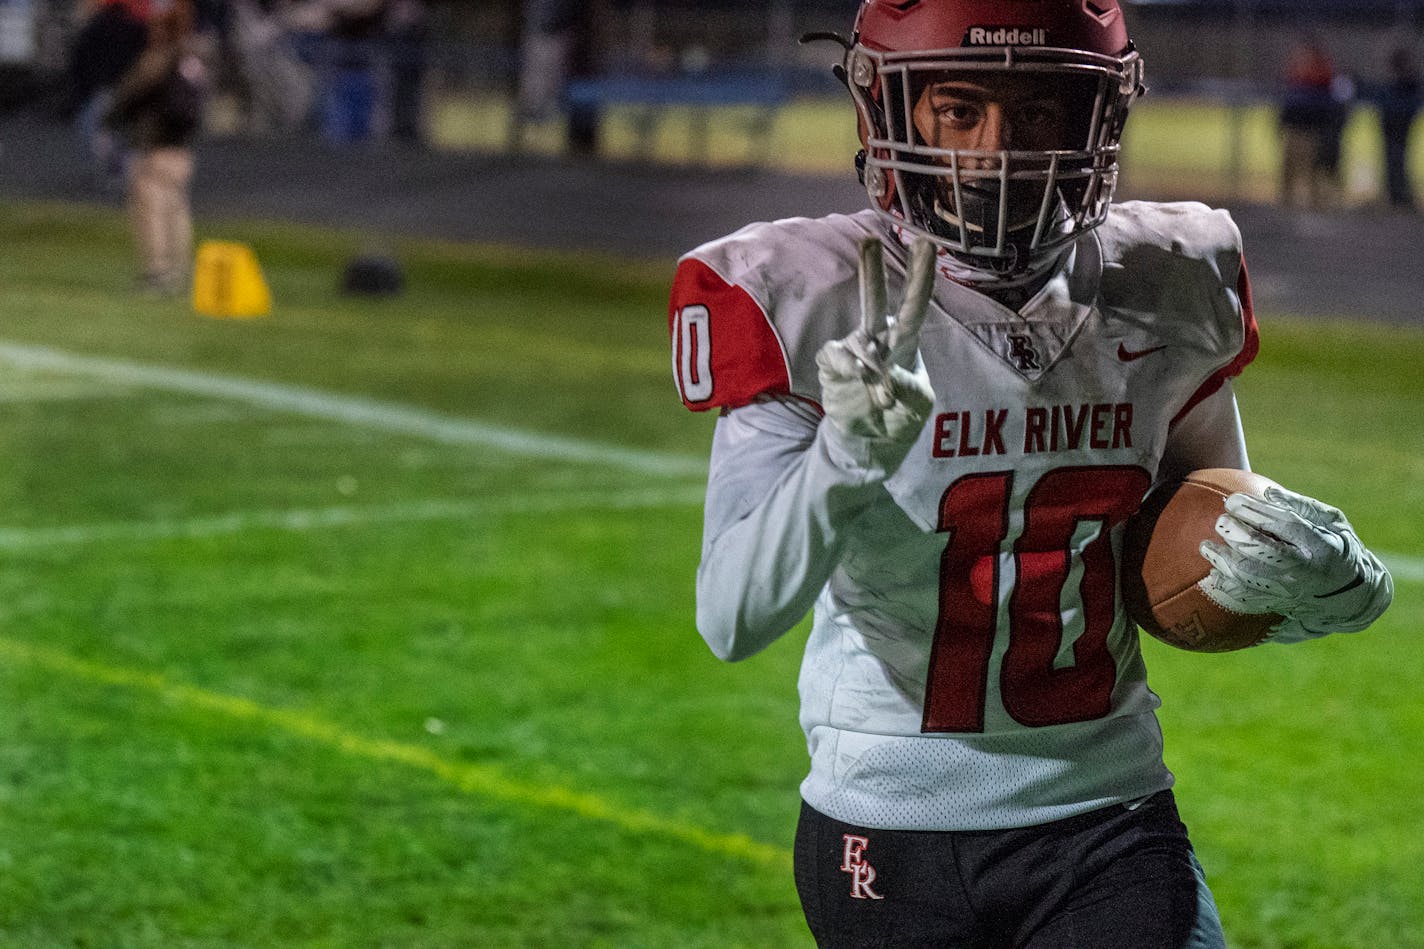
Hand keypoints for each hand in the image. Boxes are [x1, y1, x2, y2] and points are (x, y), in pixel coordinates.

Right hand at [815, 236, 935, 475]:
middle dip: (871, 270)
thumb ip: (909, 387)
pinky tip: (860, 380)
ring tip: (882, 395)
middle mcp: (878, 339)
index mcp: (905, 342)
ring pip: (857, 336)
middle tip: (868, 241)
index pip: (914, 306)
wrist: (871, 442)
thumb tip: (887, 373)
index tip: (925, 243)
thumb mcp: (918, 406)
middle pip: (874, 300)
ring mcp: (854, 350)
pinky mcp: (832, 365)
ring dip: (870, 363)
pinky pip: (837, 357)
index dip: (920, 276)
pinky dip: (850, 367)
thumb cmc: (901, 416)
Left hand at [1199, 485, 1392, 641]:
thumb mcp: (1333, 521)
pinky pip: (1245, 600)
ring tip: (1206, 545)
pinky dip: (1225, 587)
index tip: (1233, 500)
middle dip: (1236, 534)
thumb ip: (1301, 506)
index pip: (1285, 526)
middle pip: (1262, 552)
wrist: (1350, 594)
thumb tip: (1267, 492)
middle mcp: (1305, 571)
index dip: (1256, 512)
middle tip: (1220, 521)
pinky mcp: (1277, 605)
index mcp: (1321, 546)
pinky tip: (1211, 573)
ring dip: (1222, 561)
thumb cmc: (1337, 546)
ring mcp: (1290, 592)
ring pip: (1249, 578)